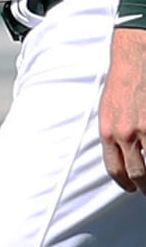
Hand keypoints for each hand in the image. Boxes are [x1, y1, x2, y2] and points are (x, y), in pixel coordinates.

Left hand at [100, 28, 145, 193]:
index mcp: (108, 131)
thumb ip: (113, 134)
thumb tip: (120, 155)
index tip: (131, 188)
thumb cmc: (122, 82)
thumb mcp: (108, 110)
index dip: (125, 183)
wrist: (135, 58)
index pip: (115, 169)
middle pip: (139, 175)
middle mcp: (126, 134)